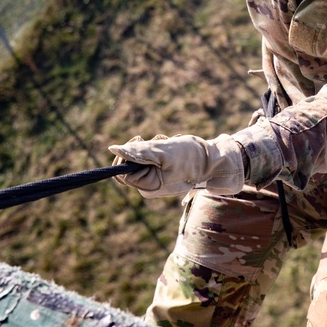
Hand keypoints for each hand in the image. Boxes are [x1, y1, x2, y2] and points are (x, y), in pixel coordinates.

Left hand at [109, 133, 245, 197]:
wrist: (213, 161)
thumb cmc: (190, 157)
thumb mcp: (162, 151)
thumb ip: (138, 151)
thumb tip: (113, 149)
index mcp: (147, 187)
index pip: (122, 170)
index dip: (127, 153)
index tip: (140, 139)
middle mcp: (149, 187)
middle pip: (131, 163)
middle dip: (143, 148)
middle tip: (159, 140)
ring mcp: (156, 181)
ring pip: (142, 158)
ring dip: (153, 146)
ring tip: (169, 143)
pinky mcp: (163, 173)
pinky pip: (153, 158)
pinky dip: (160, 148)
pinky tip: (172, 146)